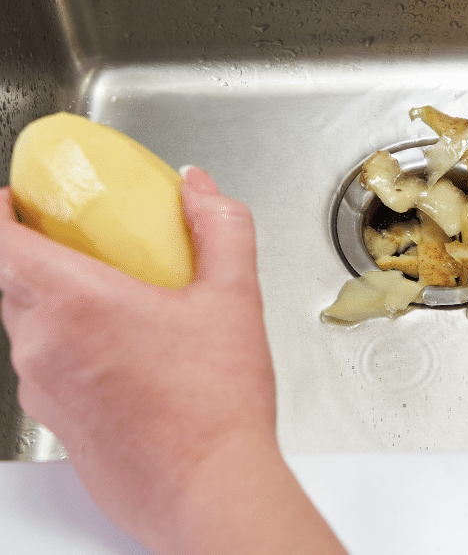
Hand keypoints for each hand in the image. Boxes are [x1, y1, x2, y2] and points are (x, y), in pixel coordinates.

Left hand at [0, 168, 344, 554]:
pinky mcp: (56, 424)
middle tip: (76, 241)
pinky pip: (44, 368)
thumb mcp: (235, 296)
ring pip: (27, 328)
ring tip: (113, 299)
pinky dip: (68, 345)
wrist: (209, 489)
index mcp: (76, 303)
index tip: (16, 202)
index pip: (0, 243)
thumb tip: (198, 187)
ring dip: (54, 303)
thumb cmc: (216, 404)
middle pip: (8, 282)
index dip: (0, 213)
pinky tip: (125, 354)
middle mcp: (43, 347)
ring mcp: (43, 391)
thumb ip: (219, 226)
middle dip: (33, 253)